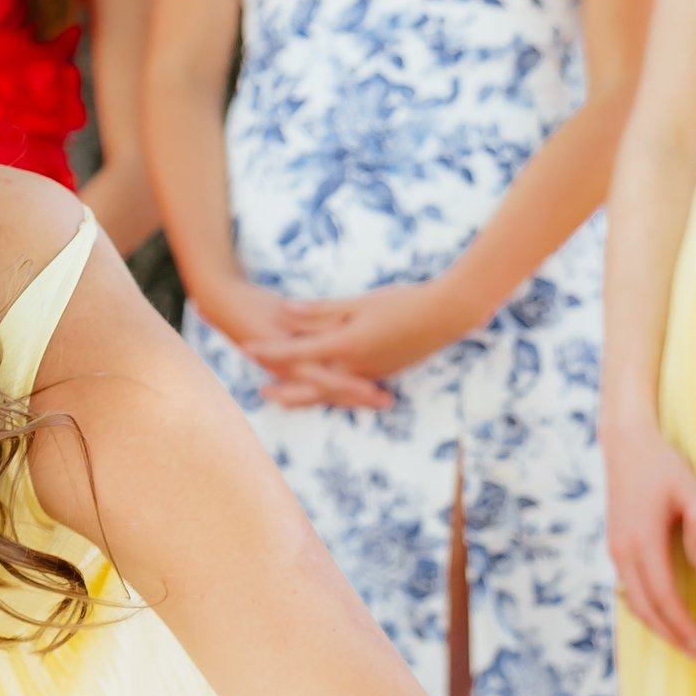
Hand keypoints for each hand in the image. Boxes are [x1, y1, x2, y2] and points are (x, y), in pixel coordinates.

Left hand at [249, 279, 466, 407]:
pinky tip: (327, 391)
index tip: (245, 346)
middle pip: (308, 385)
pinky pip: (350, 389)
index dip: (268, 349)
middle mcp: (354, 367)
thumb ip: (322, 310)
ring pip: (329, 392)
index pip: (296, 350)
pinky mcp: (384, 374)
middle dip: (284, 390)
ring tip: (286, 395)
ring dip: (305, 395)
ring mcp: (370, 374)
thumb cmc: (405, 300)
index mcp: (345, 345)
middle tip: (261, 392)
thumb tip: (287, 312)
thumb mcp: (359, 302)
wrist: (449, 313)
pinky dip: (333, 392)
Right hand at [605, 419, 695, 655]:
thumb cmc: (662, 465)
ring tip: (682, 641)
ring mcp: (616, 549)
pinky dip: (647, 608)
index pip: (664, 596)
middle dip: (670, 634)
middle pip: (645, 608)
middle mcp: (624, 550)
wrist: (625, 446)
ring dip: (657, 625)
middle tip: (695, 653)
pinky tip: (665, 615)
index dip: (682, 624)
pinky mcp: (615, 546)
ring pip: (634, 601)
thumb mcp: (691, 494)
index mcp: (643, 540)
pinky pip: (629, 588)